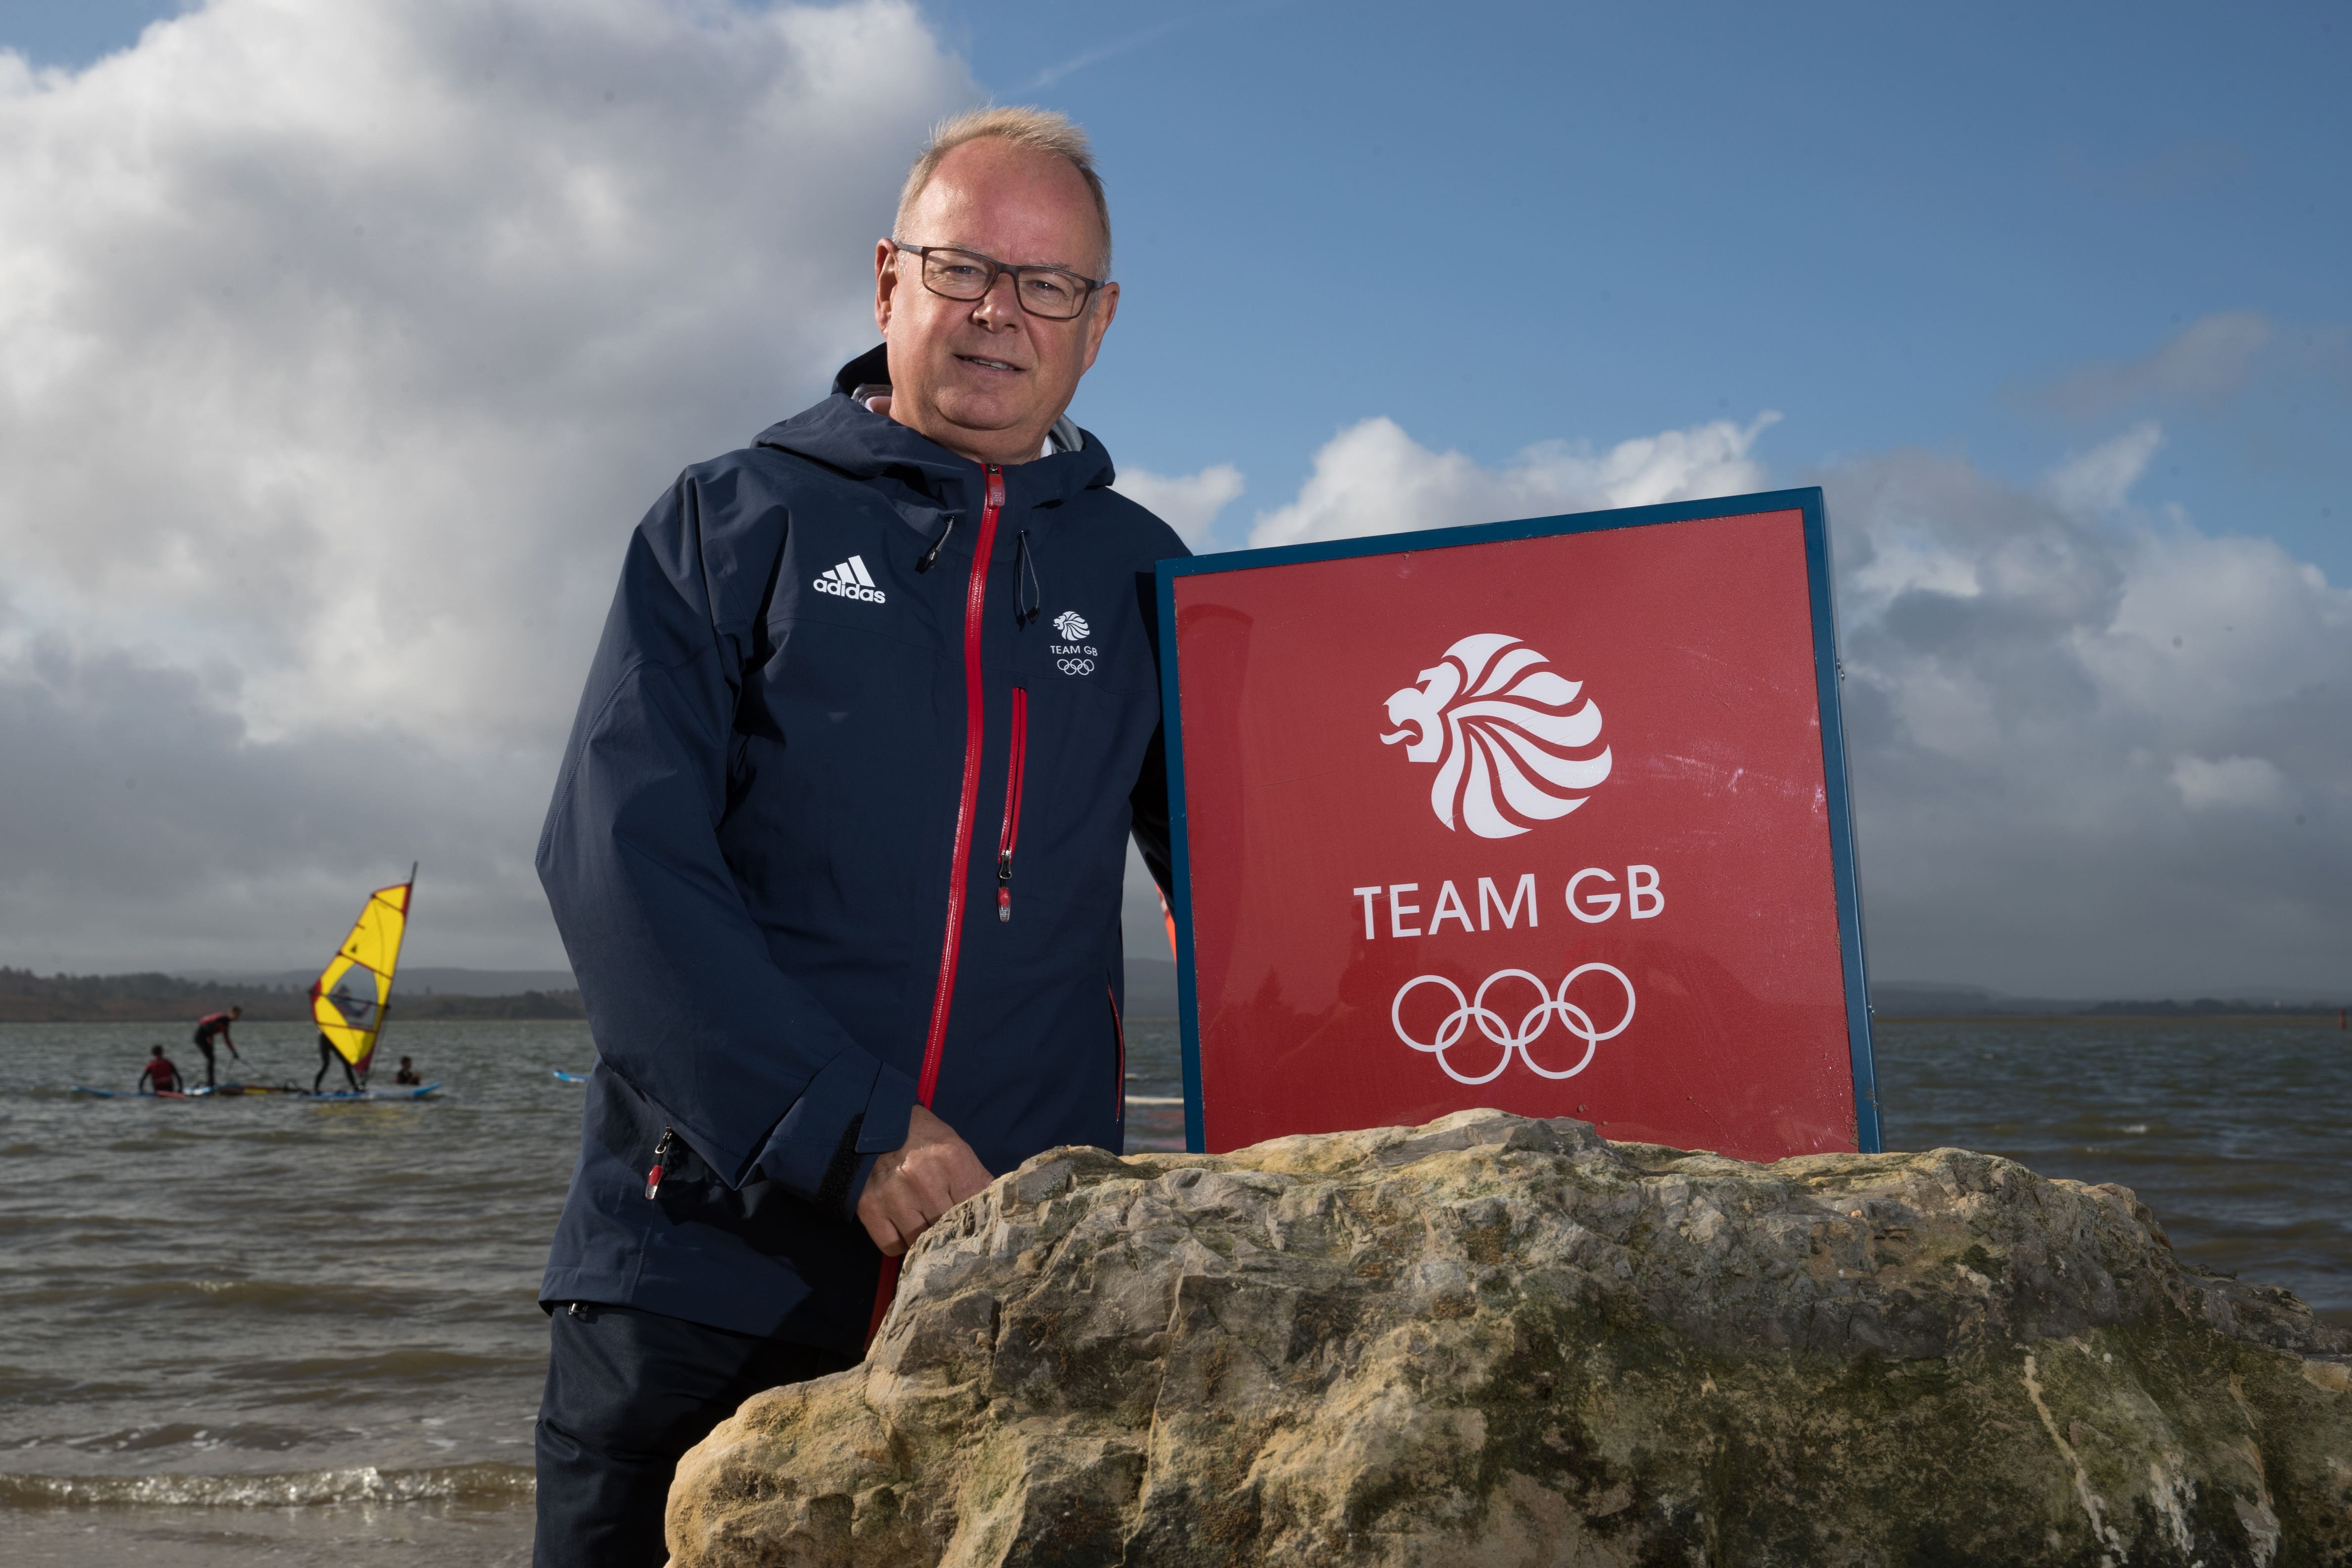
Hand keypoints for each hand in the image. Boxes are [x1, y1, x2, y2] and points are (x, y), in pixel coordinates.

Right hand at [855, 1104, 991, 1256]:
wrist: (878, 1123)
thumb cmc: (923, 1138)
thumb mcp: (956, 1148)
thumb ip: (975, 1180)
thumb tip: (994, 1212)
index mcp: (950, 1158)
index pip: (974, 1207)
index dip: (975, 1218)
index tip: (973, 1223)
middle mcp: (921, 1177)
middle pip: (947, 1227)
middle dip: (950, 1229)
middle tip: (948, 1226)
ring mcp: (893, 1194)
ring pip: (920, 1241)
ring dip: (924, 1239)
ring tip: (923, 1223)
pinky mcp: (869, 1206)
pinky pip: (892, 1246)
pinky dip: (900, 1243)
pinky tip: (903, 1227)